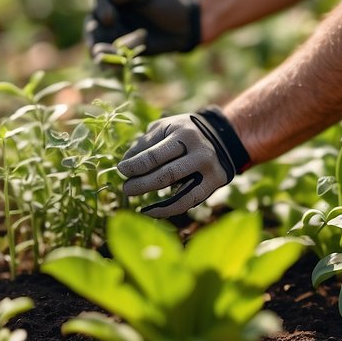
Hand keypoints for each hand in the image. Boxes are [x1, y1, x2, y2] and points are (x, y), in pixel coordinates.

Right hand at [84, 0, 200, 56]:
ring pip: (98, 43)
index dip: (101, 9)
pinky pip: (111, 56)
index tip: (110, 19)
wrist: (187, 22)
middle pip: (92, 24)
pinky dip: (110, 61)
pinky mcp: (123, 49)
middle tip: (96, 47)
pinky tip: (114, 65)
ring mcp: (116, 33)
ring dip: (99, 51)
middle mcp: (111, 13)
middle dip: (92, 36)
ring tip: (102, 59)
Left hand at [117, 107, 250, 217]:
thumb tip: (125, 163)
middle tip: (126, 189)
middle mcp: (200, 152)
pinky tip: (153, 212)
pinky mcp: (214, 184)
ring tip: (139, 206)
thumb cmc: (182, 133)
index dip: (134, 166)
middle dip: (142, 184)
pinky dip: (169, 210)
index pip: (154, 155)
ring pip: (179, 193)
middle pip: (166, 175)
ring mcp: (209, 170)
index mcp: (184, 135)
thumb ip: (144, 144)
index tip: (121, 170)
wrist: (220, 136)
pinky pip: (189, 202)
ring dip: (156, 203)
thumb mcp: (164, 128)